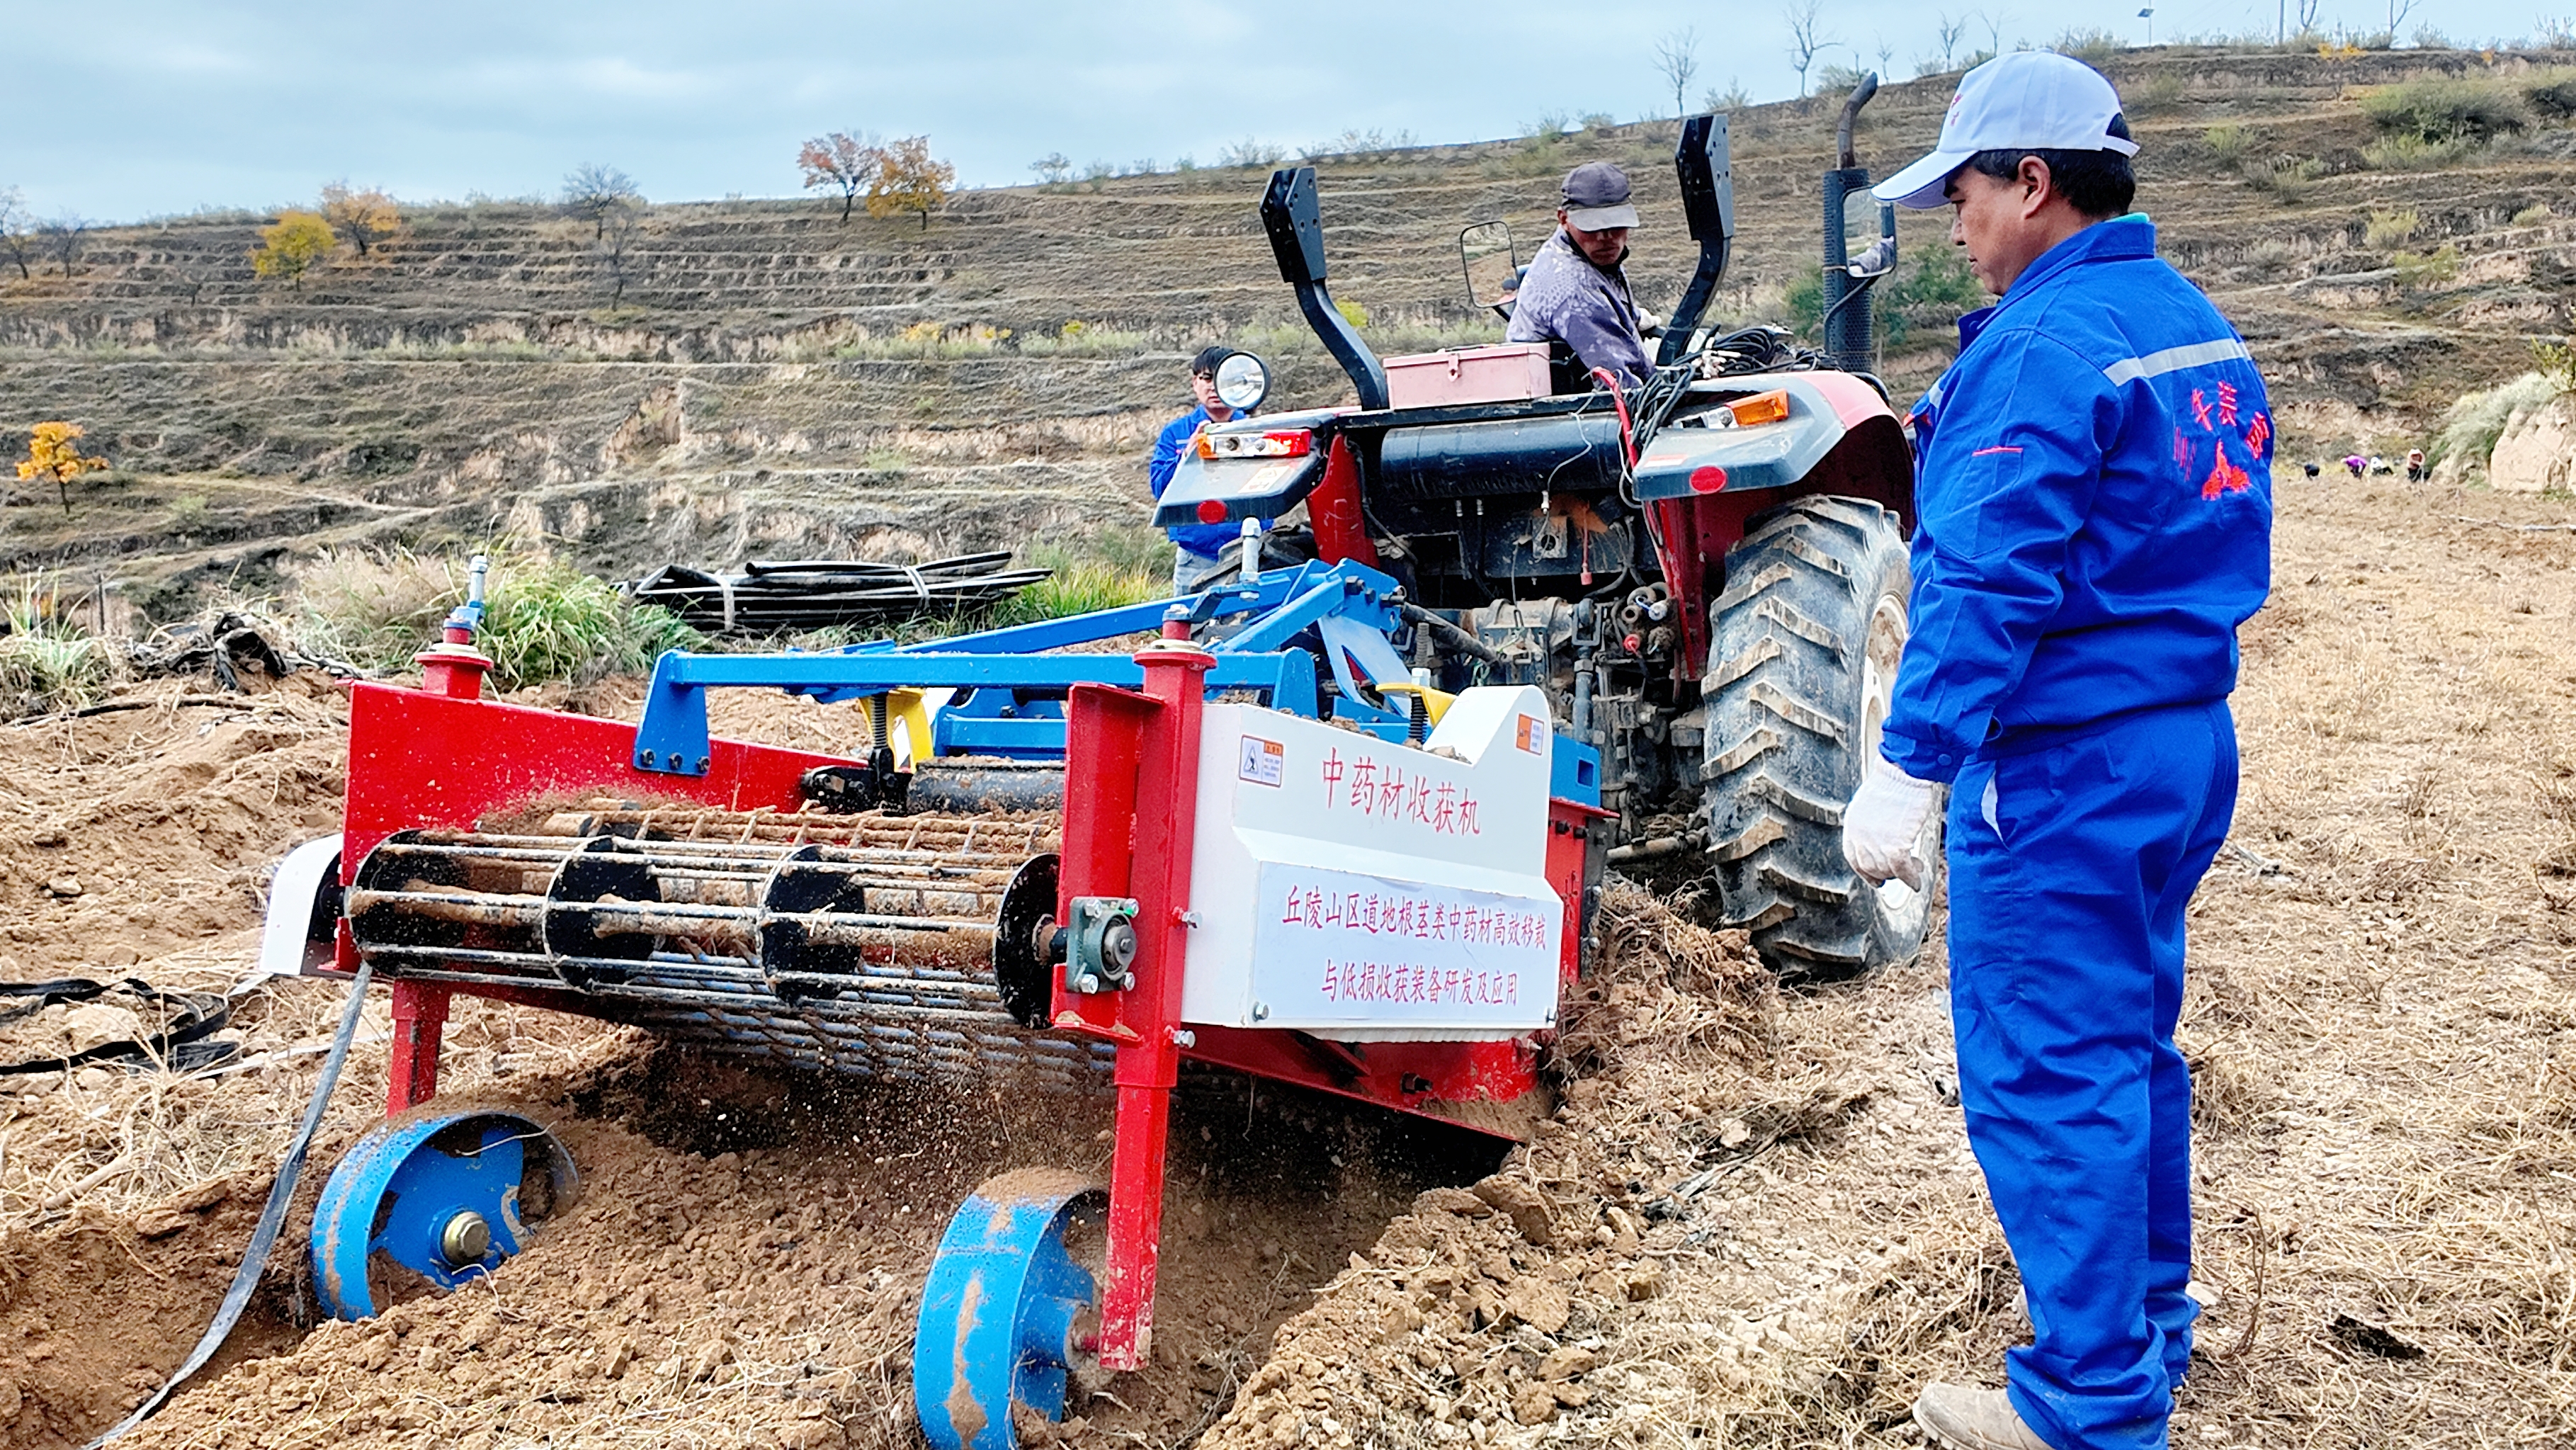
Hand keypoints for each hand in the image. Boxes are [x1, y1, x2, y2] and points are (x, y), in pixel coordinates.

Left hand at [1842, 759, 1937, 889]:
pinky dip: (1910, 878)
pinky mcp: (1895, 845)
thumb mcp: (1871, 804)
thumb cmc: (1893, 782)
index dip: (1865, 871)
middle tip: (1899, 874)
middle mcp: (1860, 836)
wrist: (1903, 773)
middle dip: (1886, 874)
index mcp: (1852, 825)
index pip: (1853, 857)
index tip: (1874, 878)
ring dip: (1901, 875)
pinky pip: (1902, 870)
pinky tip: (1916, 880)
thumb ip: (1871, 823)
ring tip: (1914, 870)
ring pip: (1886, 870)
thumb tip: (1882, 837)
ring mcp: (1876, 842)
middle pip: (1870, 867)